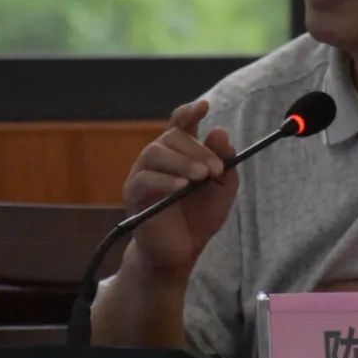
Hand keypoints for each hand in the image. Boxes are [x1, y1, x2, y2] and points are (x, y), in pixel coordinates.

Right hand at [122, 100, 237, 277]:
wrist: (181, 252)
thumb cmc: (199, 217)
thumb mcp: (223, 188)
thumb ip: (224, 161)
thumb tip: (220, 131)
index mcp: (179, 153)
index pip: (179, 123)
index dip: (189, 112)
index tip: (204, 106)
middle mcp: (158, 158)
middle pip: (172, 136)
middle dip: (198, 150)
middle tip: (215, 170)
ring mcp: (143, 174)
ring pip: (155, 152)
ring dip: (182, 161)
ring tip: (201, 177)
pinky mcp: (133, 195)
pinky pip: (143, 179)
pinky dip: (164, 180)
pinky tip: (182, 187)